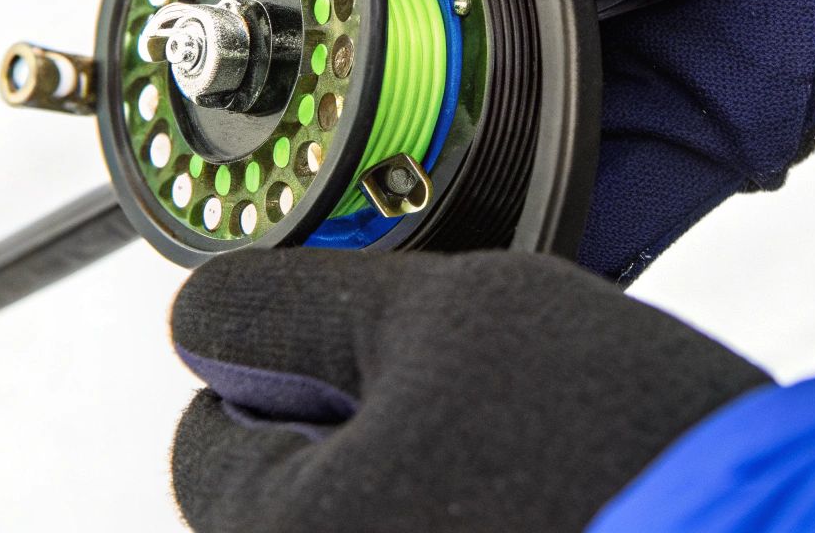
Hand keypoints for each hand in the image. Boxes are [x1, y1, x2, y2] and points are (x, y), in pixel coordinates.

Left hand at [169, 249, 768, 531]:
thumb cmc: (611, 432)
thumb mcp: (442, 309)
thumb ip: (298, 305)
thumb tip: (203, 313)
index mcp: (290, 531)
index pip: (208, 435)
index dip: (283, 357)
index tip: (362, 331)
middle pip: (297, 486)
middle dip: (363, 416)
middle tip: (465, 375)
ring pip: (380, 515)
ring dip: (426, 461)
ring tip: (525, 428)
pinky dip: (478, 509)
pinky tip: (551, 483)